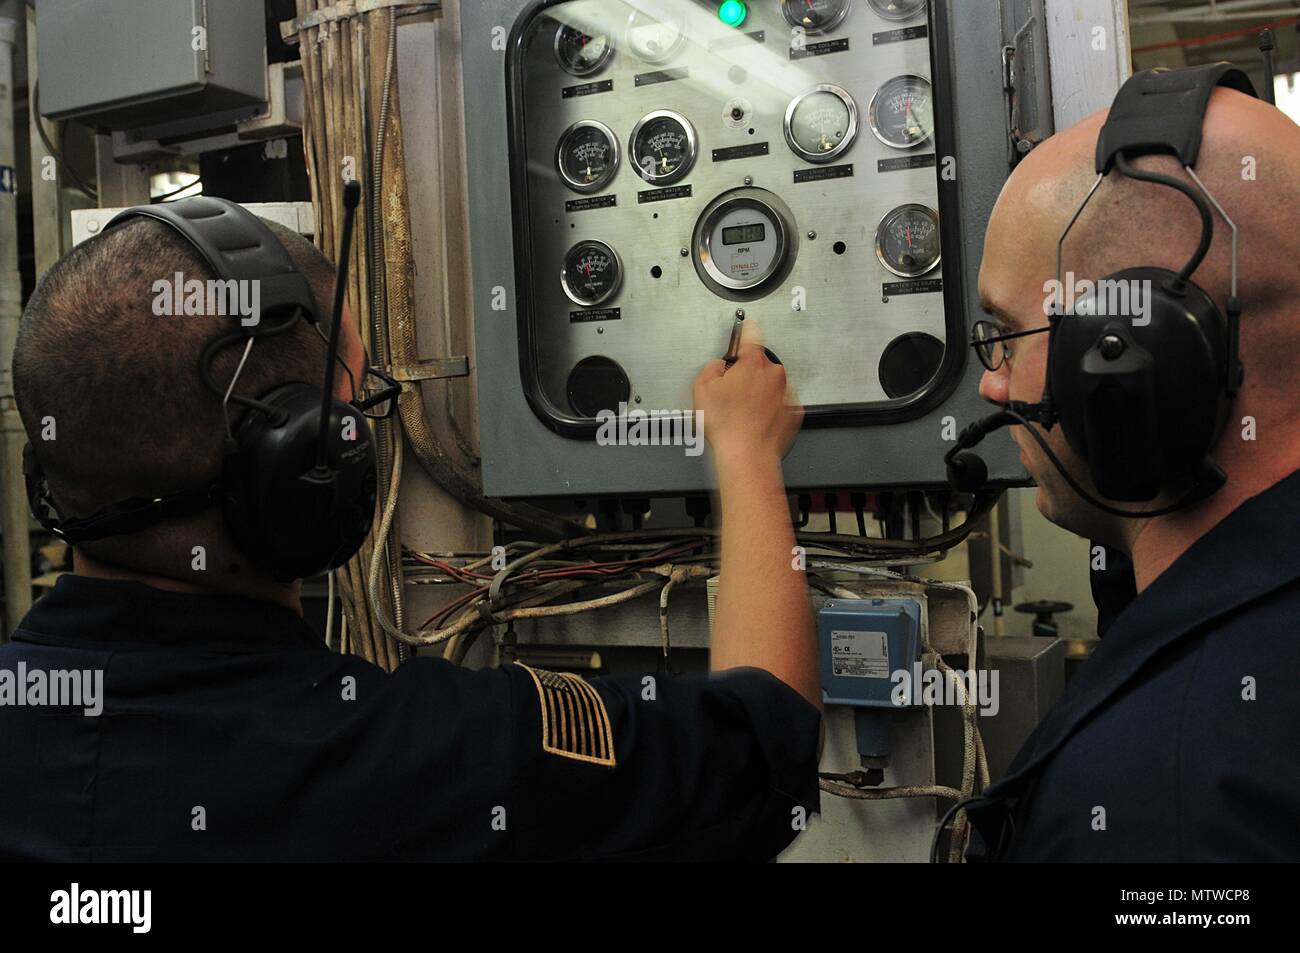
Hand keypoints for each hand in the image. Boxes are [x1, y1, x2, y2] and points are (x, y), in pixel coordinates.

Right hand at [693, 320, 802, 467]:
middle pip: (759, 364)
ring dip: (758, 392)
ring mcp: (786, 393)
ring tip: (742, 412)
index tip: (746, 327)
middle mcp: (774, 374)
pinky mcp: (793, 412)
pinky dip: (769, 408)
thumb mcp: (702, 388)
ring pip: (770, 384)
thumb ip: (712, 367)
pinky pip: (779, 403)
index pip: (751, 335)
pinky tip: (754, 420)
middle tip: (731, 393)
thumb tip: (719, 367)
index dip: (745, 330)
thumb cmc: (727, 425)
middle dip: (746, 373)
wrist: (747, 456)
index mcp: (753, 363)